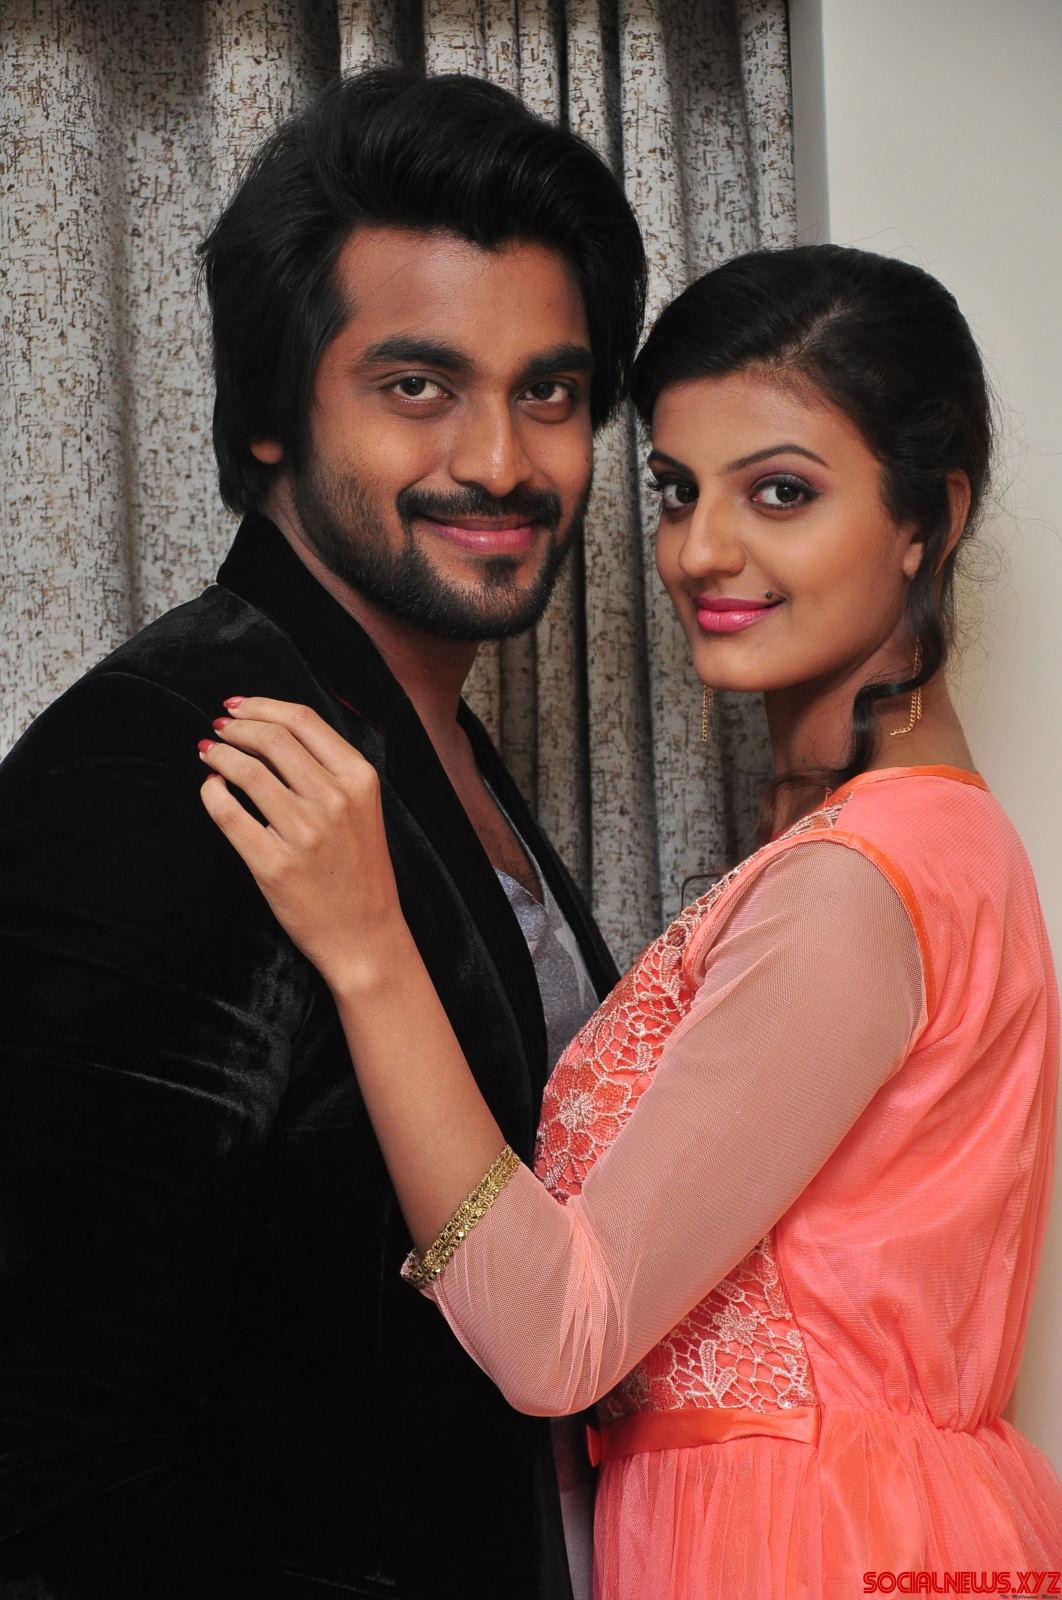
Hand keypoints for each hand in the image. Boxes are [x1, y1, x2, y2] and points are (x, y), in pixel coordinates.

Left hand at [198, 697, 406, 994]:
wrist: (365, 936)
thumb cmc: (359, 871)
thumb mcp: (362, 808)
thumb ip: (329, 769)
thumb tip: (272, 731)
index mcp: (359, 780)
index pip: (303, 721)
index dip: (262, 706)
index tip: (238, 707)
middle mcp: (334, 801)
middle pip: (272, 739)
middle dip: (237, 726)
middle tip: (219, 729)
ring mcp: (304, 833)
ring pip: (247, 771)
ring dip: (220, 755)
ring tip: (209, 754)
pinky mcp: (274, 865)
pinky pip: (229, 814)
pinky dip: (212, 793)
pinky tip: (211, 788)